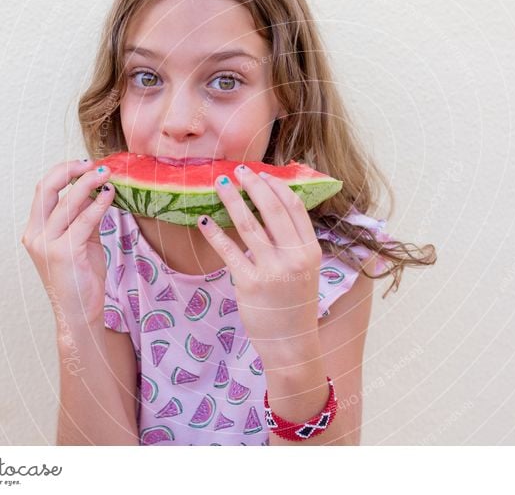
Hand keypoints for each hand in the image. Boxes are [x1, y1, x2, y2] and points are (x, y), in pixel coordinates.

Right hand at [21, 159, 114, 326]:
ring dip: (88, 184)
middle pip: (46, 189)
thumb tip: (95, 190)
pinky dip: (97, 205)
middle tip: (93, 164)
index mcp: (35, 230)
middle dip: (70, 171)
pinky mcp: (64, 254)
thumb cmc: (81, 277)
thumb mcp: (81, 240)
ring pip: (66, 203)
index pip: (43, 190)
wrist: (79, 313)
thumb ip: (83, 217)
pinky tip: (109, 196)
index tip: (84, 164)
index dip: (62, 173)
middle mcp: (35, 235)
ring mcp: (47, 245)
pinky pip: (83, 221)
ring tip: (107, 174)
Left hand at [198, 164, 321, 349]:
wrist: (292, 344)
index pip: (294, 208)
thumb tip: (273, 210)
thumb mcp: (306, 271)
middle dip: (254, 185)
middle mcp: (294, 258)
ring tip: (220, 183)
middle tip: (239, 171)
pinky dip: (215, 233)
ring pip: (248, 225)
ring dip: (232, 200)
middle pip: (272, 210)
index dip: (277, 187)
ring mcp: (272, 271)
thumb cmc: (295, 305)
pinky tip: (204, 221)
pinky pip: (229, 251)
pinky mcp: (249, 284)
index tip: (263, 175)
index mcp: (310, 251)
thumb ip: (294, 243)